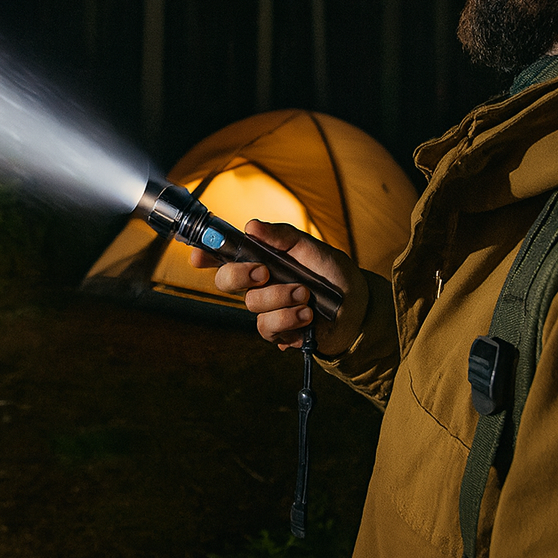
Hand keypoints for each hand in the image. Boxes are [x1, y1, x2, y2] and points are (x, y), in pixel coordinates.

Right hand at [190, 219, 368, 354]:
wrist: (358, 308)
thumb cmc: (334, 274)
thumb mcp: (313, 248)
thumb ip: (283, 237)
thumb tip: (251, 226)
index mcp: (263, 258)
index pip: (226, 255)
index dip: (207, 254)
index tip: (199, 255)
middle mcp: (259, 283)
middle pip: (226, 281)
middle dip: (239, 274)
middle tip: (265, 272)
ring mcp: (266, 308)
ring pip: (251, 304)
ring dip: (279, 298)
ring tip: (306, 295)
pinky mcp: (278, 331)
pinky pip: (268, 327)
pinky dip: (288, 319)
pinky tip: (307, 315)